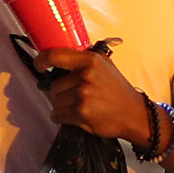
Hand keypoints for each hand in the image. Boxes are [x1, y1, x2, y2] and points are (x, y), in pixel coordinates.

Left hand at [37, 45, 152, 144]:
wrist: (134, 114)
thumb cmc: (118, 90)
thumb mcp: (105, 66)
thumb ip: (83, 61)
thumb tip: (58, 59)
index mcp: (90, 60)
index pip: (55, 55)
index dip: (41, 60)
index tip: (39, 65)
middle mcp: (85, 76)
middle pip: (55, 85)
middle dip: (63, 92)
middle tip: (80, 96)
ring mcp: (83, 95)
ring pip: (56, 101)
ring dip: (63, 106)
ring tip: (81, 106)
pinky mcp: (81, 112)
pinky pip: (58, 114)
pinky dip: (62, 117)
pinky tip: (76, 116)